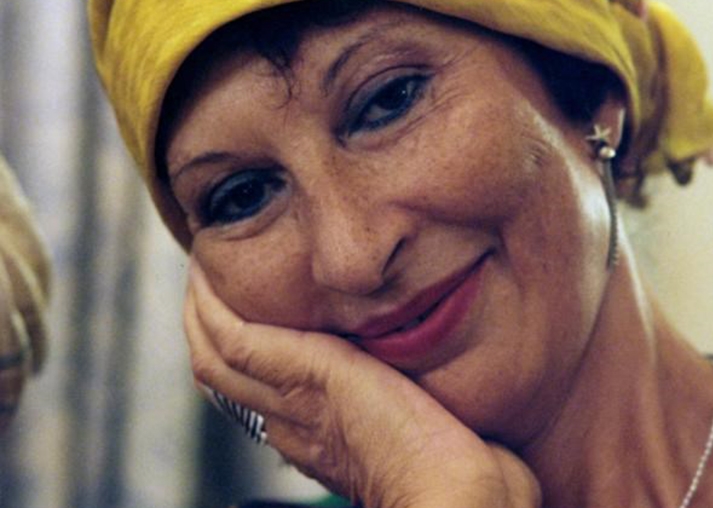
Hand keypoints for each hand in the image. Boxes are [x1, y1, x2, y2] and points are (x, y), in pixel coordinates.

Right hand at [185, 260, 540, 507]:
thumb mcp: (424, 427)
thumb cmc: (457, 470)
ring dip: (201, 313)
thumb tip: (405, 383)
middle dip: (211, 329)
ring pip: (217, 357)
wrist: (457, 490)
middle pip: (230, 375)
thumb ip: (404, 406)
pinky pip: (230, 339)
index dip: (247, 360)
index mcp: (322, 437)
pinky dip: (209, 308)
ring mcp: (293, 400)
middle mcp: (295, 422)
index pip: (264, 395)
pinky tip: (204, 275)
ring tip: (199, 270)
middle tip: (205, 283)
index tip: (244, 318)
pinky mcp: (301, 374)